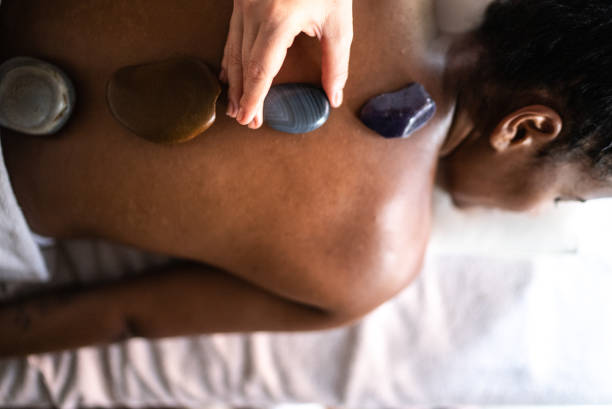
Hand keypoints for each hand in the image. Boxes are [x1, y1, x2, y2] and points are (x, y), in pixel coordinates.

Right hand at [220, 0, 353, 128]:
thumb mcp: (338, 22)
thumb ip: (336, 63)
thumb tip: (334, 97)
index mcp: (278, 21)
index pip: (261, 70)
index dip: (254, 97)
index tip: (249, 118)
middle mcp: (254, 13)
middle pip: (243, 65)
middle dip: (243, 95)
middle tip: (246, 120)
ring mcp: (244, 5)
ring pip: (233, 51)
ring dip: (234, 81)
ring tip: (235, 105)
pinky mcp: (241, 0)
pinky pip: (231, 35)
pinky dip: (230, 59)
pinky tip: (228, 75)